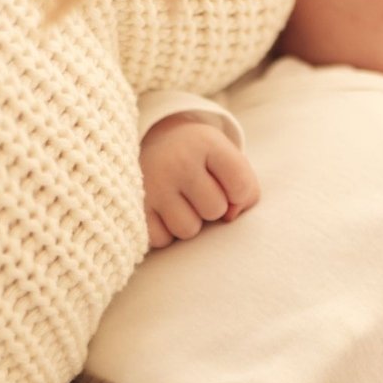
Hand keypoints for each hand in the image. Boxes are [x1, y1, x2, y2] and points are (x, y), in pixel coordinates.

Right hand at [140, 115, 259, 247]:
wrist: (156, 145)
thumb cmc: (201, 160)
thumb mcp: (227, 160)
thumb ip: (246, 190)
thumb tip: (230, 218)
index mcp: (207, 143)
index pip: (241, 187)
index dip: (238, 194)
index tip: (224, 180)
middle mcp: (178, 160)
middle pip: (215, 211)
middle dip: (210, 207)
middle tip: (195, 189)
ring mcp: (154, 184)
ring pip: (188, 229)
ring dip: (188, 222)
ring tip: (178, 200)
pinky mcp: (136, 206)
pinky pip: (162, 239)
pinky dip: (165, 232)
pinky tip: (161, 210)